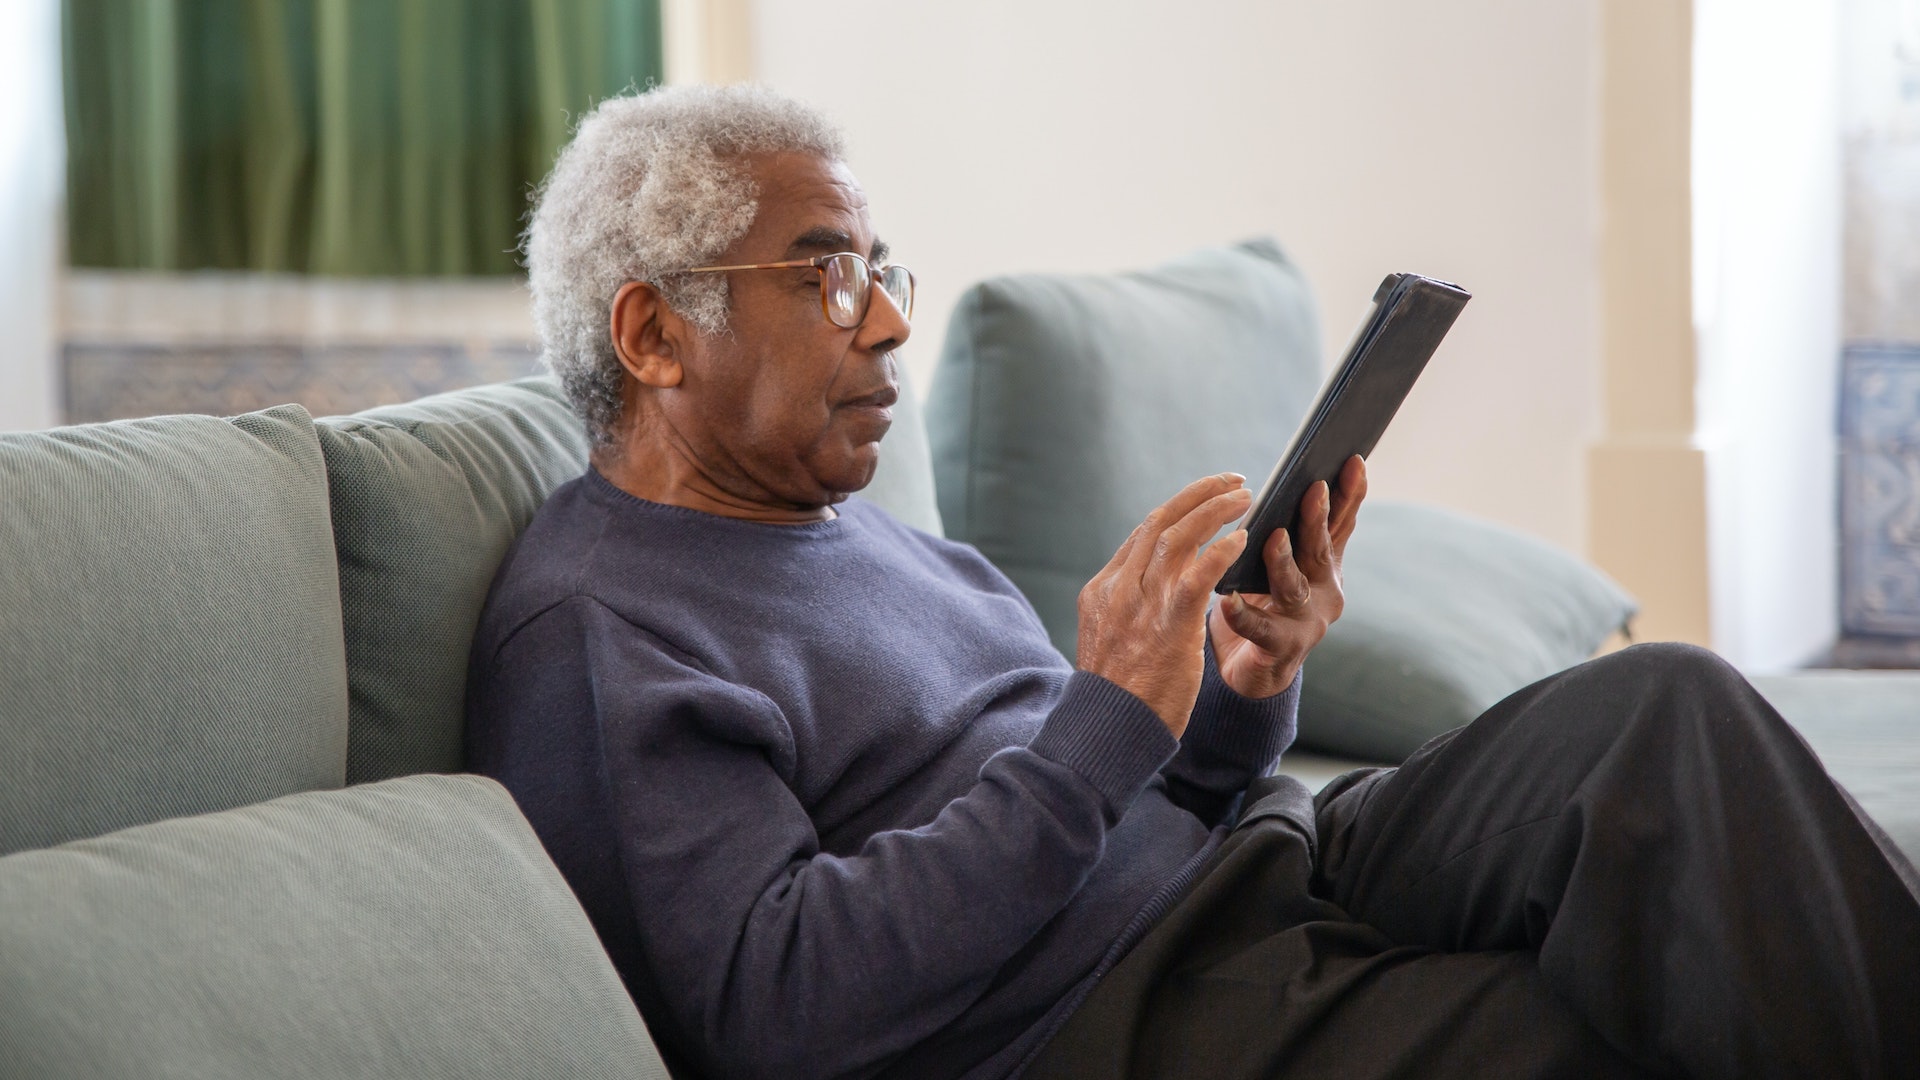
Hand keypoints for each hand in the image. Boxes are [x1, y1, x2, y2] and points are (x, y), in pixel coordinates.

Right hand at [1077, 473, 1253, 736]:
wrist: (1107, 730)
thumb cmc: (1118, 693)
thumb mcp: (1110, 639)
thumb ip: (1131, 609)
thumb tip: (1160, 591)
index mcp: (1104, 589)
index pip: (1143, 534)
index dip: (1178, 510)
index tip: (1204, 499)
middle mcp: (1119, 588)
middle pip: (1160, 522)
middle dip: (1199, 495)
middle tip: (1232, 482)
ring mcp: (1140, 604)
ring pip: (1178, 536)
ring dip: (1215, 510)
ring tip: (1245, 497)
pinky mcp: (1168, 625)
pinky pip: (1197, 574)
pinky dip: (1221, 551)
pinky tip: (1243, 539)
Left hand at [1210, 454, 1367, 698]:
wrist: (1253, 671)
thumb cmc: (1267, 604)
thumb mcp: (1288, 563)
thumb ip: (1295, 531)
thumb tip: (1302, 480)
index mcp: (1325, 565)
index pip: (1341, 523)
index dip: (1349, 493)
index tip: (1353, 460)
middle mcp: (1324, 591)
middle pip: (1319, 549)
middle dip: (1317, 519)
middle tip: (1314, 488)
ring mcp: (1306, 622)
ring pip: (1294, 587)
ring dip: (1284, 561)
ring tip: (1273, 538)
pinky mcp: (1279, 649)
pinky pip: (1259, 628)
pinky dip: (1244, 614)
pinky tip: (1228, 600)